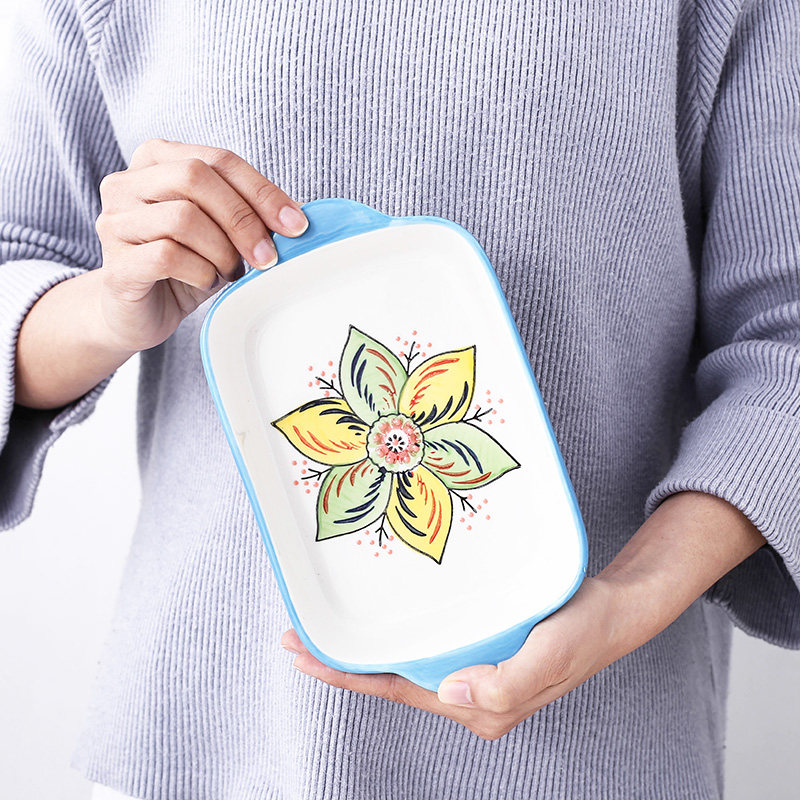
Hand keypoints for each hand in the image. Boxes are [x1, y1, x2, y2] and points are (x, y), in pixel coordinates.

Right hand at [94, 138, 307, 352]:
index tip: (296, 225)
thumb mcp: (221, 233)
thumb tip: (296, 217)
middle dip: (243, 220)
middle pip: (195, 177)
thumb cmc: (184, 267)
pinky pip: (167, 256)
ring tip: (230, 271)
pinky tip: (207, 282)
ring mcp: (114, 222)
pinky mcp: (116, 264)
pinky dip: (201, 272)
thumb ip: (248, 214)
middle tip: (267, 257)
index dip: (262, 191)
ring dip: (222, 250)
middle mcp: (126, 183)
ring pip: (182, 217)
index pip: (218, 159)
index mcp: (156, 160)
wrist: (137, 314)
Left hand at [282, 576, 621, 739]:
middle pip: (392, 675)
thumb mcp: (551, 656)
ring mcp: (473, 666)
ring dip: (368, 641)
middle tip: (297, 632)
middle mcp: (467, 690)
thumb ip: (503, 685)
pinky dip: (399, 627)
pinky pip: (429, 638)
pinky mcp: (481, 643)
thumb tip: (449, 693)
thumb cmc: (586, 632)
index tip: (302, 652)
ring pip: (408, 656)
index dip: (347, 673)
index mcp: (477, 704)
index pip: (398, 690)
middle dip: (344, 659)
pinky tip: (386, 612)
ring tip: (328, 622)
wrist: (615, 608)